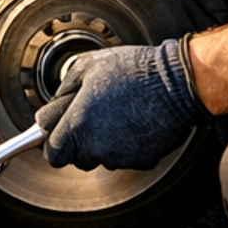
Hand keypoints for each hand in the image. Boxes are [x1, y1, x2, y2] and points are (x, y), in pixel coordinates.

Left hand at [36, 42, 201, 171]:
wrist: (177, 82)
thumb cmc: (134, 70)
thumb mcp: (86, 67)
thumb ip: (62, 94)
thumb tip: (50, 112)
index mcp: (78, 124)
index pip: (54, 155)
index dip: (55, 143)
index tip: (60, 133)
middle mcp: (97, 147)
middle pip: (78, 158)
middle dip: (81, 141)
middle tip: (95, 114)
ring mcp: (121, 157)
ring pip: (103, 158)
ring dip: (106, 142)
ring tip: (120, 113)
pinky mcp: (143, 161)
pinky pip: (127, 157)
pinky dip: (128, 145)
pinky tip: (136, 121)